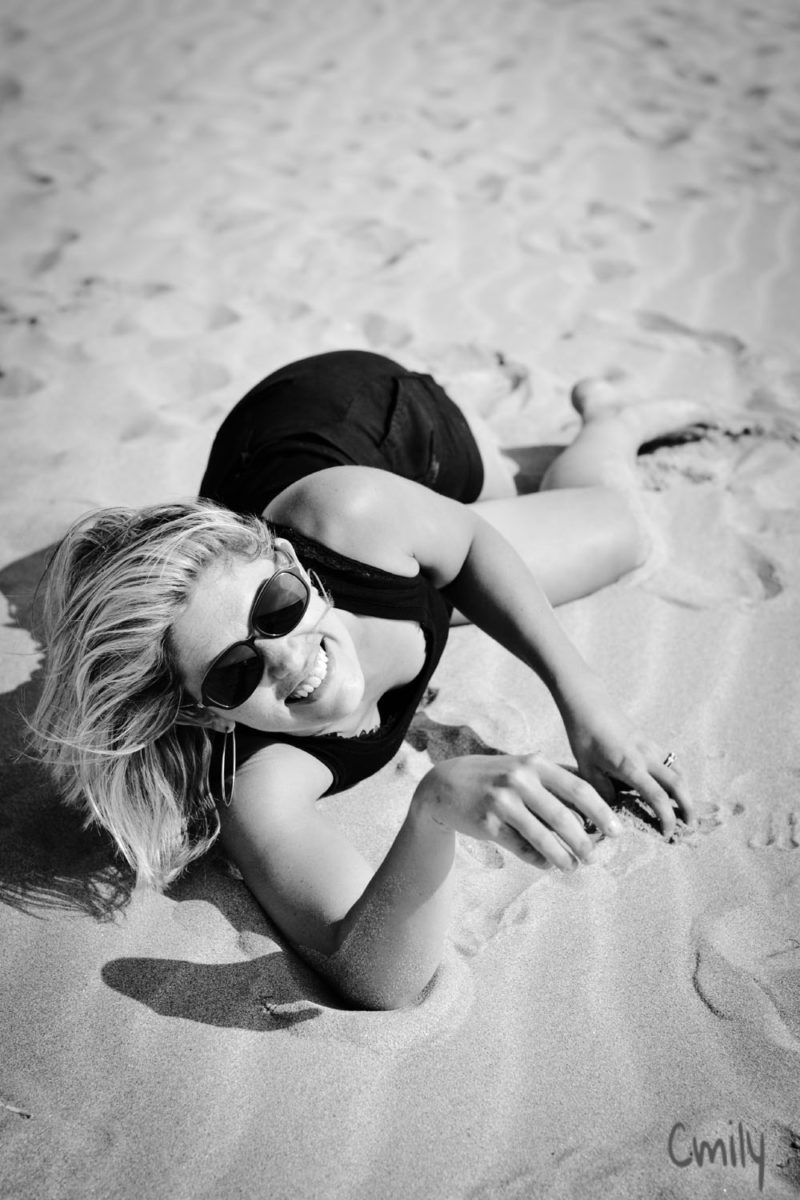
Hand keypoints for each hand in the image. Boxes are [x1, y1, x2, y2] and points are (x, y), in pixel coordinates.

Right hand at [413, 752, 621, 871]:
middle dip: (584, 841)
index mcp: (535, 763)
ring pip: (542, 837)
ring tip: (573, 866)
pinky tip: (547, 864)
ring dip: (562, 856)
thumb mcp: (524, 768)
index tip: (616, 832)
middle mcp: (519, 779)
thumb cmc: (496, 777)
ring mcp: (501, 801)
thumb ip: (555, 781)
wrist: (446, 784)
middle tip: (595, 857)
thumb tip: (596, 806)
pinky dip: (538, 859)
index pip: (578, 789)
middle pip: (563, 817)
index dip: (601, 812)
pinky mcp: (487, 823)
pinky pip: (520, 847)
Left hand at [559, 682, 692, 837]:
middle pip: (679, 784)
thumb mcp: (586, 768)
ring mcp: (650, 746)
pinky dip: (676, 776)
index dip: (667, 818)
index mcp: (630, 766)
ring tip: (684, 809)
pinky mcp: (649, 740)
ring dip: (685, 791)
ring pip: (678, 771)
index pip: (657, 797)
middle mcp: (646, 756)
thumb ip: (602, 791)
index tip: (666, 834)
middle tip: (691, 826)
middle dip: (689, 807)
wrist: (588, 703)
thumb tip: (614, 807)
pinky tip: (670, 786)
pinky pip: (670, 761)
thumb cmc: (583, 735)